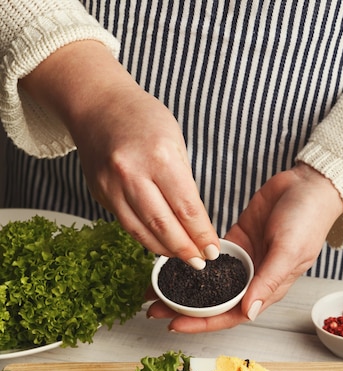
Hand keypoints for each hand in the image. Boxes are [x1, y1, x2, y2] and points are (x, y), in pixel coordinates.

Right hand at [21, 41, 218, 266]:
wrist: (96, 104)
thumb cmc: (142, 118)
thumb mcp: (175, 141)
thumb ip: (183, 183)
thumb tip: (196, 223)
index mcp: (159, 156)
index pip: (186, 208)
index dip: (201, 234)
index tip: (213, 249)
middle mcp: (131, 173)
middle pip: (163, 225)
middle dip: (185, 249)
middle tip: (200, 262)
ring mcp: (111, 186)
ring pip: (142, 231)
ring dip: (165, 250)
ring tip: (182, 257)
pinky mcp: (100, 194)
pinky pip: (126, 224)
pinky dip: (146, 238)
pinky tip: (160, 243)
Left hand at [147, 163, 342, 330]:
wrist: (308, 185)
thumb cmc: (308, 220)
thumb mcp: (289, 251)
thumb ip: (268, 281)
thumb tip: (249, 312)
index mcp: (267, 289)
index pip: (230, 315)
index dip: (202, 323)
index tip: (175, 325)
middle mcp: (251, 279)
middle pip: (213, 303)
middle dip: (184, 310)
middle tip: (154, 311)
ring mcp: (241, 260)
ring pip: (206, 282)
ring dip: (182, 288)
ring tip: (154, 291)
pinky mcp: (233, 241)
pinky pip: (207, 256)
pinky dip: (189, 260)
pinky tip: (169, 263)